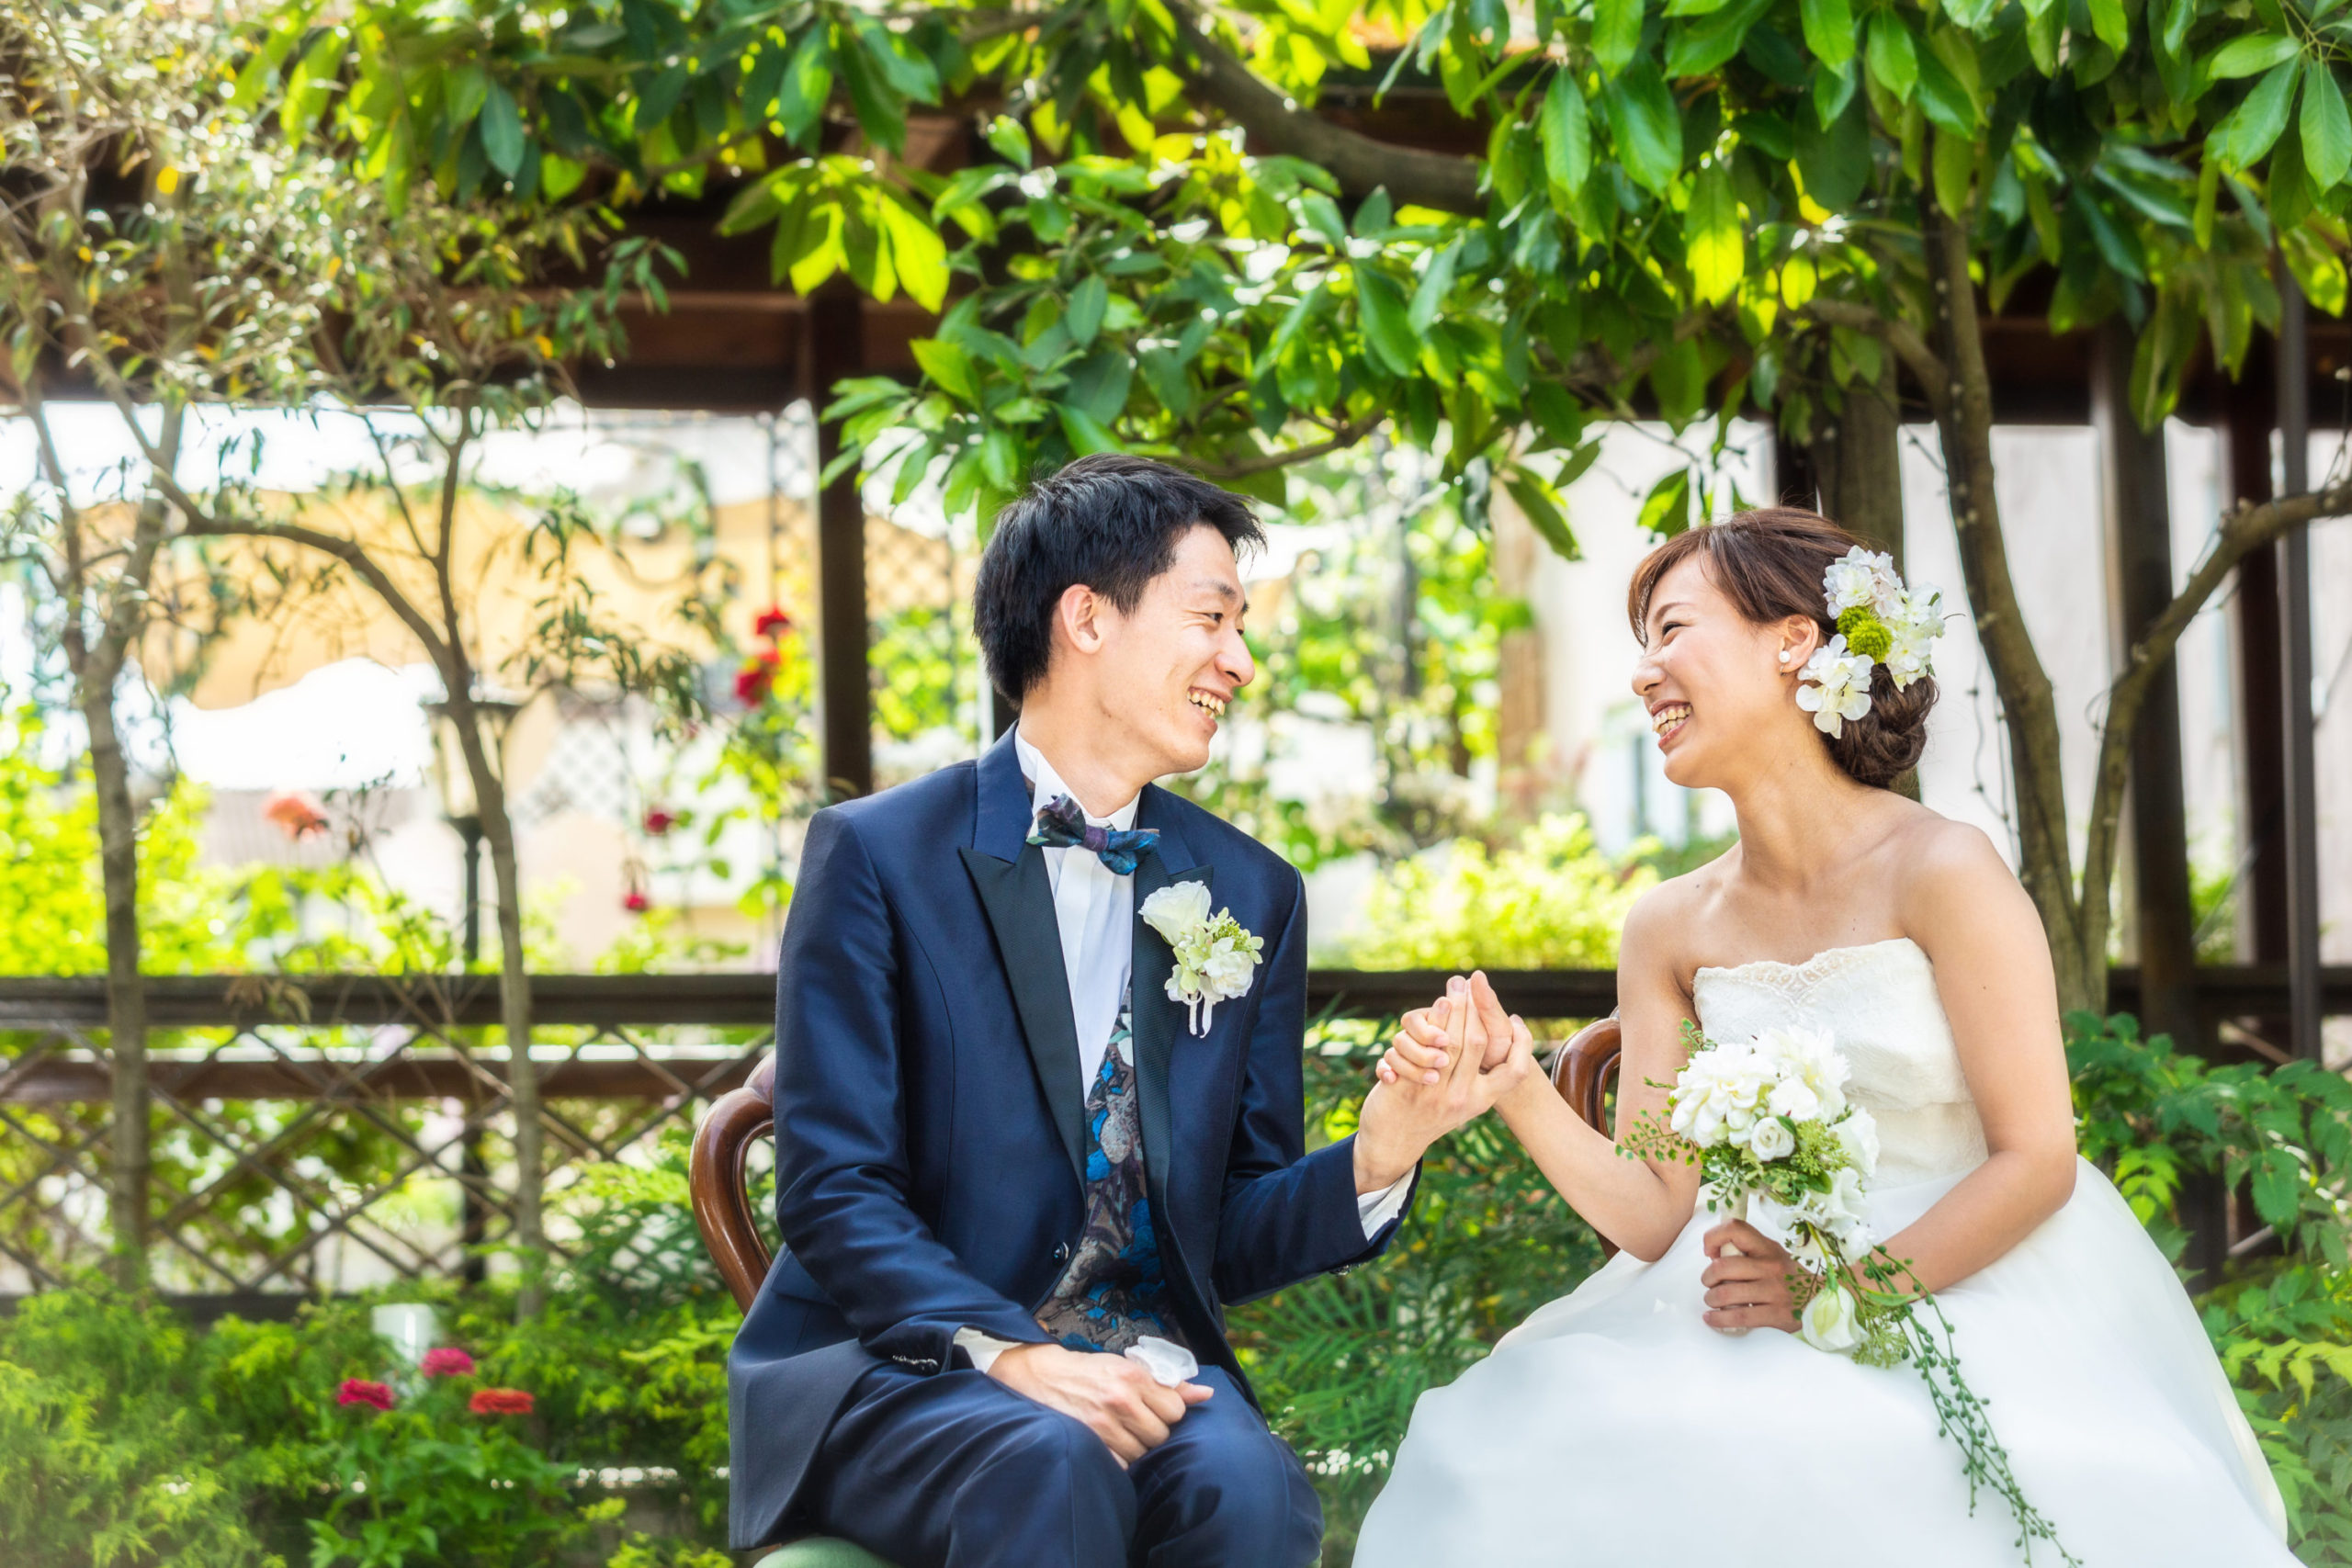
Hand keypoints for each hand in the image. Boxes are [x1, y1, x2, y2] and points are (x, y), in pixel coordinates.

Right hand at [987, 1342, 1212, 1465]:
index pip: (1176, 1410)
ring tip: (1121, 1431)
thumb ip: (1167, 1384)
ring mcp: (1104, 1424)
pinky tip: (1109, 1444)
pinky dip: (1118, 1458)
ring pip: (1142, 1452)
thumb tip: (1206, 1394)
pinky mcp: (1089, 1443)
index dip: (1167, 1413)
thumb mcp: (1128, 1368)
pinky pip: (1121, 1464)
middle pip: (1160, 1435)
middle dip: (1152, 1431)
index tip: (1153, 1409)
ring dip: (1135, 1446)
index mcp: (1135, 1378)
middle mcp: (1121, 1400)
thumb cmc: (1091, 1371)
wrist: (1043, 1375)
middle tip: (1136, 1421)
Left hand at [1355, 972, 1537, 1191]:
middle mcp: (1461, 1097)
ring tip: (1454, 987)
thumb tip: (1496, 1041)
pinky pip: (1418, 1047)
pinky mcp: (1405, 1088)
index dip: (1520, 1044)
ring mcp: (1433, 1094)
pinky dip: (1424, 1025)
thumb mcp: (1464, 1103)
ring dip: (1452, 1009)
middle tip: (1474, 981)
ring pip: (1448, 1041)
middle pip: (1476, 1043)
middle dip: (1477, 1008)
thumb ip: (1477, 1077)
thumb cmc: (1434, 1115)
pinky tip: (1430, 1010)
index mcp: (1481, 1100)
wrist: (1394, 1143)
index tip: (1516, 1019)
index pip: (1514, 1070)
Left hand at [1701, 1218, 1799, 1332]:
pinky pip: (1739, 1317)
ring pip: (1726, 1293)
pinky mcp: (1777, 1315)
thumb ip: (1748, 1252)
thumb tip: (1714, 1255)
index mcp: (1767, 1248)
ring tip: (1713, 1301)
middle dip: (1708, 1277)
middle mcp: (1770, 1266)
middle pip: (1722, 1266)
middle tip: (1709, 1283)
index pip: (1734, 1229)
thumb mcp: (1773, 1256)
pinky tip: (1713, 1318)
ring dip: (1711, 1299)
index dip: (1713, 1238)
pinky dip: (1719, 1319)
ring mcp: (1774, 1291)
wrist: (1822, 1301)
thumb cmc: (1788, 1278)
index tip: (1710, 1253)